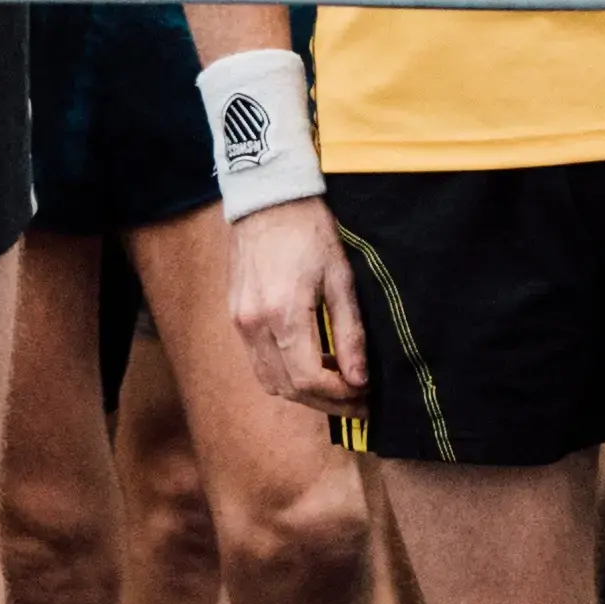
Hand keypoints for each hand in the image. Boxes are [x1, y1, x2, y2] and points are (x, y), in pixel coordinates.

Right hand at [227, 195, 357, 410]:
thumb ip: (350, 333)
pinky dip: (286, 375)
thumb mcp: (341, 280)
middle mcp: (254, 325)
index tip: (368, 397)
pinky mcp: (236, 318)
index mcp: (283, 314)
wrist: (267, 200)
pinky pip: (259, 363)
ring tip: (338, 384)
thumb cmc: (309, 233)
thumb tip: (360, 379)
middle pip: (289, 389)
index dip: (342, 398)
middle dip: (328, 403)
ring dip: (305, 393)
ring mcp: (240, 323)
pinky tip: (313, 363)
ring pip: (271, 382)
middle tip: (360, 400)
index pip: (310, 380)